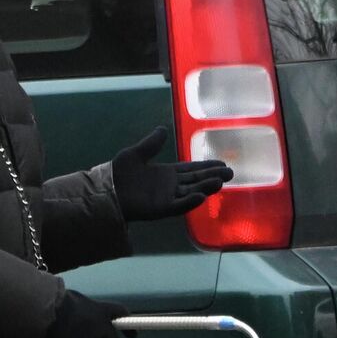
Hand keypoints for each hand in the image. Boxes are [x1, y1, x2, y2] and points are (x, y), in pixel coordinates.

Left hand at [112, 127, 232, 221]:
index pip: (191, 170)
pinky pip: (178, 206)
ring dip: (205, 188)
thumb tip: (163, 129)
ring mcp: (166, 198)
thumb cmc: (119, 173)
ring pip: (191, 192)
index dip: (206, 167)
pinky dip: (189, 202)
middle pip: (196, 181)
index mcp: (166, 174)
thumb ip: (151, 144)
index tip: (222, 164)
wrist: (106, 190)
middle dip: (212, 177)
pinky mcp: (160, 209)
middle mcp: (170, 186)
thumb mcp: (136, 154)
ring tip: (220, 182)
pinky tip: (201, 196)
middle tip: (230, 173)